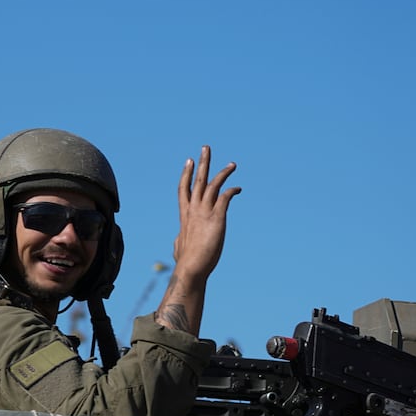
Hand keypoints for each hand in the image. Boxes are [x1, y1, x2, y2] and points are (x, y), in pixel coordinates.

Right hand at [172, 145, 239, 285]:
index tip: (189, 161)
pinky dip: (231, 190)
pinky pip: (225, 198)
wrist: (191, 267)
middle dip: (202, 163)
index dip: (186, 174)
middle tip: (206, 148)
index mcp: (185, 215)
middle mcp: (193, 210)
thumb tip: (177, 242)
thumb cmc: (185, 261)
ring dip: (222, 172)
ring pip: (212, 185)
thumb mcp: (178, 247)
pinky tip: (238, 189)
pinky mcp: (217, 218)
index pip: (184, 189)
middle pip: (197, 181)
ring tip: (232, 164)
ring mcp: (205, 212)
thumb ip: (178, 240)